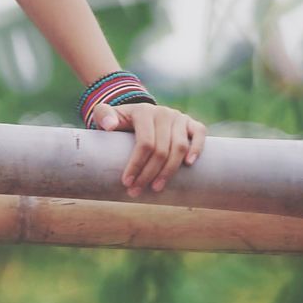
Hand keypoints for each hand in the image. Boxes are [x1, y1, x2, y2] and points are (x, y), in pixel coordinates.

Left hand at [90, 102, 206, 196]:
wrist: (138, 114)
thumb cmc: (120, 120)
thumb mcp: (106, 114)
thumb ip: (102, 115)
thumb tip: (109, 126)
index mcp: (143, 112)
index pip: (144, 143)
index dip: (137, 164)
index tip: (127, 182)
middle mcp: (163, 112)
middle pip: (161, 149)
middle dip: (149, 174)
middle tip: (137, 191)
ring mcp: (178, 117)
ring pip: (179, 147)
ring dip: (169, 171)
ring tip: (156, 188)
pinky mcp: (191, 122)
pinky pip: (199, 133)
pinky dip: (197, 148)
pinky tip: (189, 165)